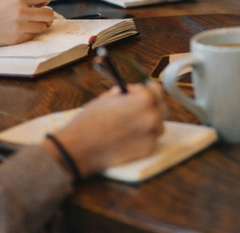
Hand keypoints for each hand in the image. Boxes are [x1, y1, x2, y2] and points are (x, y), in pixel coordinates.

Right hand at [0, 0, 53, 48]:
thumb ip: (21, 1)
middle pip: (49, 14)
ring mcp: (20, 28)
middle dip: (45, 14)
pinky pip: (32, 36)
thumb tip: (38, 4)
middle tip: (37, 14)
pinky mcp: (17, 39)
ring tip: (27, 23)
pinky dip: (29, 33)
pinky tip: (19, 30)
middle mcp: (21, 13)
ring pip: (43, 26)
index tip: (40, 2)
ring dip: (38, 25)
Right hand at [45, 83, 165, 176]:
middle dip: (149, 105)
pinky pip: (151, 138)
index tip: (135, 92)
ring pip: (158, 124)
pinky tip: (127, 136)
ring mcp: (151, 136)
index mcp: (143, 100)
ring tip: (129, 123)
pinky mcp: (146, 150)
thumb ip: (123, 94)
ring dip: (149, 121)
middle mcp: (152, 117)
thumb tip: (129, 92)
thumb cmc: (89, 121)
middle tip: (132, 107)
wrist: (78, 149)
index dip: (146, 89)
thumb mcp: (105, 99)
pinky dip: (144, 136)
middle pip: (161, 106)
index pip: (157, 89)